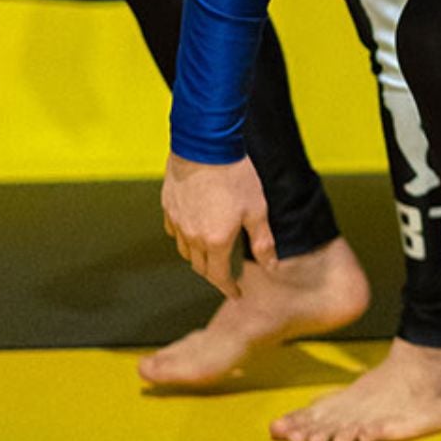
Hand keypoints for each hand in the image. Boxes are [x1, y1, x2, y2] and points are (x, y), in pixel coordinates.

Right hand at [162, 152, 275, 298]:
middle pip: (200, 266)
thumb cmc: (235, 176)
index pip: (219, 276)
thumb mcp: (257, 208)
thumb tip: (272, 266)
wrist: (204, 147)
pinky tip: (195, 229)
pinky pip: (175, 232)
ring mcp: (178, 222)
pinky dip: (185, 238)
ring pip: (185, 251)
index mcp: (216, 241)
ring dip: (199, 257)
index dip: (228, 287)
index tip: (236, 293)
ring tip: (212, 253)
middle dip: (214, 274)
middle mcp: (193, 237)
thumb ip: (263, 241)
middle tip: (226, 275)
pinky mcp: (168, 207)